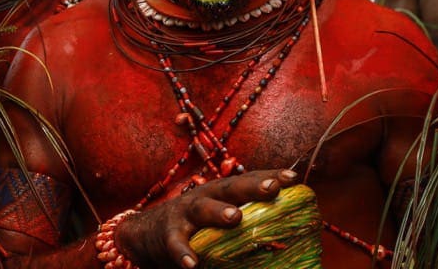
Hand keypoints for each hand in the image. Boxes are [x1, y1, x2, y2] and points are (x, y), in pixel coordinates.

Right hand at [113, 169, 298, 267]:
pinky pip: (176, 244)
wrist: (145, 233)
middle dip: (252, 186)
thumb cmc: (194, 227)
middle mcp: (205, 197)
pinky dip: (183, 252)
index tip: (293, 177)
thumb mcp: (217, 218)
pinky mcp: (167, 235)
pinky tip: (192, 263)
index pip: (249, 180)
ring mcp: (184, 214)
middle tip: (273, 188)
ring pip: (202, 209)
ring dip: (219, 212)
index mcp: (221, 192)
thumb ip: (244, 224)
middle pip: (230, 188)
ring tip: (235, 217)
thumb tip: (283, 237)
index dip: (270, 176)